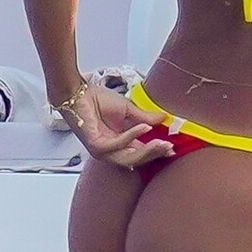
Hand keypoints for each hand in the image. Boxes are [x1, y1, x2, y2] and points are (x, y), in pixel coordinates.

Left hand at [60, 82, 174, 170]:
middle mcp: (111, 151)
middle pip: (136, 160)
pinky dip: (132, 135)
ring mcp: (102, 151)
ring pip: (128, 158)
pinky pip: (117, 145)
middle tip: (170, 148)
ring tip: (162, 142)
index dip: (156, 152)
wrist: (78, 92)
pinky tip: (144, 127)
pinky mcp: (95, 146)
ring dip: (147, 150)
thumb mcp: (128, 110)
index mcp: (120, 144)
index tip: (172, 148)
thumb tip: (165, 118)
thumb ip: (145, 117)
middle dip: (154, 154)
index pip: (140, 153)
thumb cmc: (99, 100)